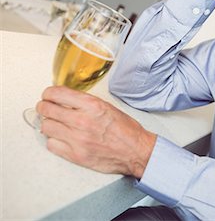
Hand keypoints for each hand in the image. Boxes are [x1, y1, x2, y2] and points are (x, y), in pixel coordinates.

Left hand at [36, 86, 155, 178]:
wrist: (135, 151)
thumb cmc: (126, 130)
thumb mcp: (107, 107)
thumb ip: (85, 103)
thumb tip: (66, 100)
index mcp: (92, 105)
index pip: (56, 94)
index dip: (48, 94)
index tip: (48, 96)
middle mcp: (82, 121)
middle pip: (46, 110)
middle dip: (45, 107)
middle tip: (47, 109)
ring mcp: (77, 139)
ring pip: (46, 127)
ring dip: (49, 124)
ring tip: (56, 124)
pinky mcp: (75, 155)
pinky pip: (51, 145)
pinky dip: (54, 140)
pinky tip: (62, 138)